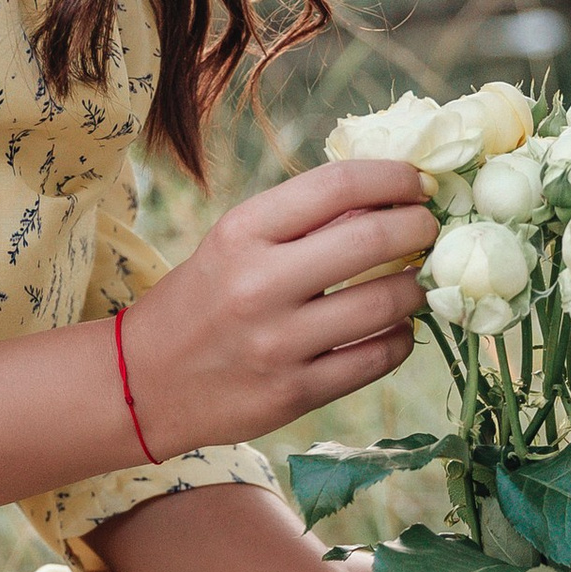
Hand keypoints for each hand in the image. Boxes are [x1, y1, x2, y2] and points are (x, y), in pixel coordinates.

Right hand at [116, 159, 437, 455]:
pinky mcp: (295, 393)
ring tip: (417, 281)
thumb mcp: (233, 245)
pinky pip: (378, 359)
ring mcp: (278, 344)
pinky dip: (402, 338)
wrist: (141, 384)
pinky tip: (397, 328)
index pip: (339, 185)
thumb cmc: (200, 301)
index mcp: (242, 232)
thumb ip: (301, 222)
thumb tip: (389, 199)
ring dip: (417, 287)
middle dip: (419, 228)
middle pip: (373, 241)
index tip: (419, 183)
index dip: (395, 177)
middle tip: (429, 229)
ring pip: (387, 304)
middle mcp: (259, 284)